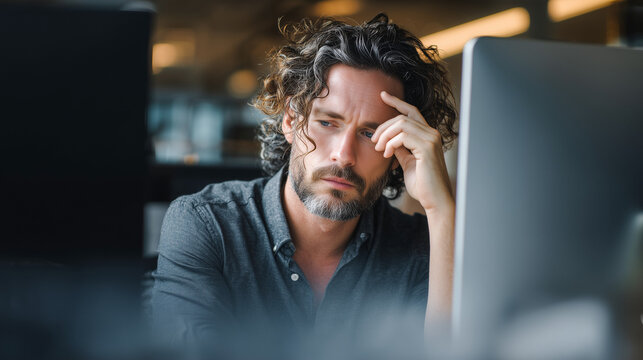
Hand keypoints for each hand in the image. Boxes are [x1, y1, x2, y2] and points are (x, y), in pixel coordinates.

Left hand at [371, 91, 454, 215]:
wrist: (434, 200)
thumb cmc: (422, 185)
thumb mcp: (408, 163)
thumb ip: (401, 149)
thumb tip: (389, 140)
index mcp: (427, 136)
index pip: (412, 112)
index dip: (397, 102)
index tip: (383, 95)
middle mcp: (432, 134)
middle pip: (402, 117)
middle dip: (383, 127)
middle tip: (374, 141)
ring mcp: (431, 139)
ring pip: (401, 124)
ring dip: (385, 135)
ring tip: (379, 149)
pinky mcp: (428, 147)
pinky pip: (403, 136)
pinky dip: (391, 143)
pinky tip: (386, 154)